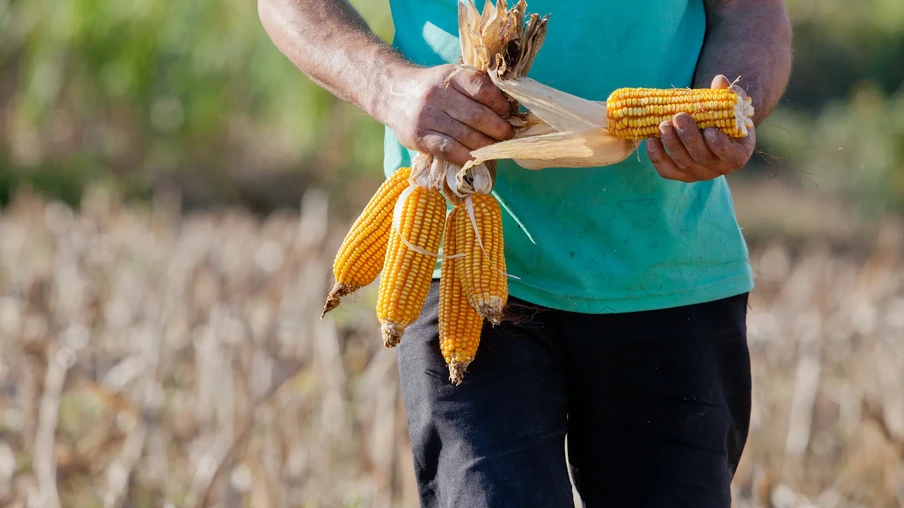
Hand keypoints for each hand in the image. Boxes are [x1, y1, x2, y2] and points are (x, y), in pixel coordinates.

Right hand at [382, 64, 512, 165]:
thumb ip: (476, 88)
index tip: (509, 113)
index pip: (482, 89)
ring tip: (496, 148)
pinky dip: (466, 156)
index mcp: (450, 76)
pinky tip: (476, 158)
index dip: (500, 104)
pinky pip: (448, 150)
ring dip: (486, 145)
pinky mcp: (418, 137)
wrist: (392, 93)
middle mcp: (437, 94)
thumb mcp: (451, 77)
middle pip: (476, 115)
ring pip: (465, 135)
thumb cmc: (432, 87)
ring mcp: (426, 117)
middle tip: (508, 135)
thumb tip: (508, 109)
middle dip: (498, 128)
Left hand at [645, 75, 755, 182]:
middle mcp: (718, 168)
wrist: (712, 131)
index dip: (720, 145)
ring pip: (683, 162)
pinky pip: (666, 170)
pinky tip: (650, 140)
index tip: (709, 130)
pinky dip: (656, 157)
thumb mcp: (731, 105)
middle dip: (688, 137)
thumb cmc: (725, 117)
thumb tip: (719, 80)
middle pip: (702, 157)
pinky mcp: (679, 175)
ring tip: (663, 125)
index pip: (731, 155)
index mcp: (737, 154)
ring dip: (671, 144)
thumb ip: (728, 94)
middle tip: (679, 117)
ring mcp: (697, 174)